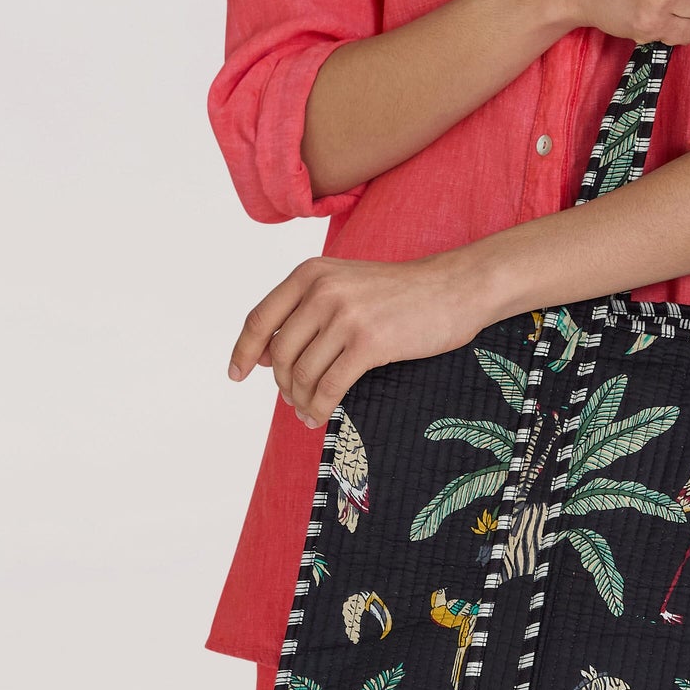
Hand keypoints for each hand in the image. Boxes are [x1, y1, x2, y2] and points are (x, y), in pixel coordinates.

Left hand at [226, 251, 499, 428]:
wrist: (454, 288)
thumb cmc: (401, 292)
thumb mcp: (346, 285)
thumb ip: (307, 310)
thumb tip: (267, 356)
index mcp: (311, 274)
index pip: (260, 319)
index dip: (243, 351)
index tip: (236, 375)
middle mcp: (322, 291)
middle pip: (280, 354)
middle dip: (282, 385)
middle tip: (293, 400)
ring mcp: (345, 316)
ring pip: (302, 374)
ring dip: (300, 400)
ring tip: (308, 410)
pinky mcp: (369, 342)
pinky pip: (328, 387)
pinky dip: (318, 407)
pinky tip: (319, 415)